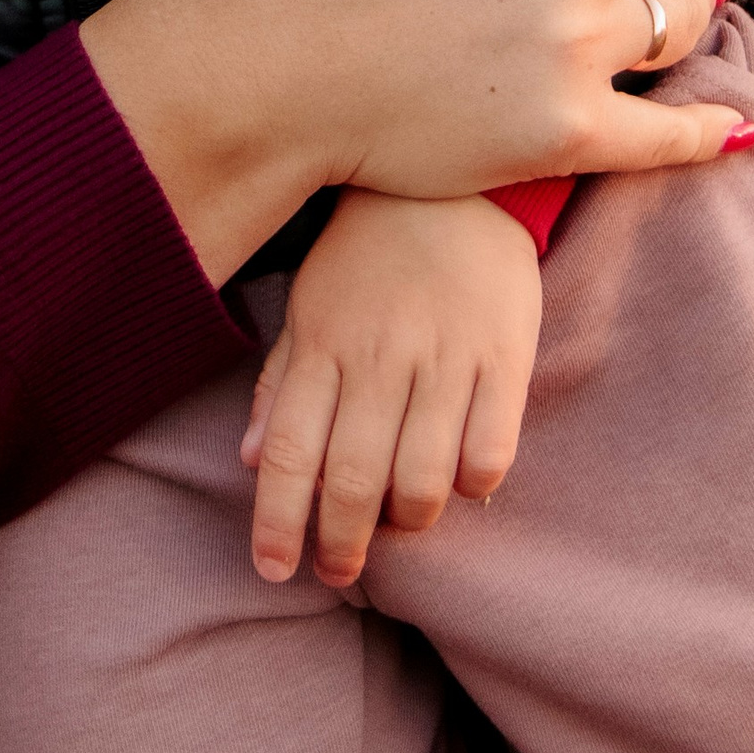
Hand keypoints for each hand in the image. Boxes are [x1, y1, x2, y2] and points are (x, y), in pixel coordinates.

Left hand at [241, 193, 540, 587]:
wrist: (454, 181)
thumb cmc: (369, 253)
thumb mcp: (311, 302)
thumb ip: (282, 380)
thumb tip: (249, 460)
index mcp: (324, 340)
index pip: (288, 449)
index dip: (276, 520)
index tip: (273, 570)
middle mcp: (380, 354)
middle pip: (353, 478)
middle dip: (341, 544)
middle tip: (337, 572)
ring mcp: (445, 355)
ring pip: (423, 479)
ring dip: (408, 521)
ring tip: (399, 521)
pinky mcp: (504, 356)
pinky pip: (490, 451)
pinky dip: (473, 485)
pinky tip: (460, 480)